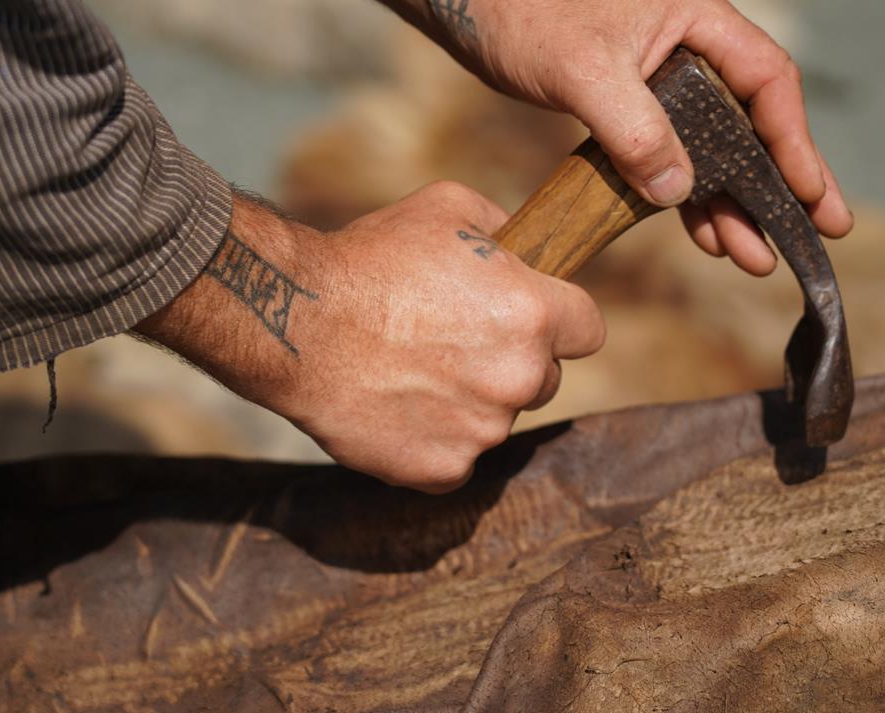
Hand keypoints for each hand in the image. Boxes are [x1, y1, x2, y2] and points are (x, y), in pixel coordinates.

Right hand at [136, 184, 604, 492]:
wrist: (295, 322)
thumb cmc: (369, 258)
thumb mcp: (447, 209)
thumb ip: (505, 230)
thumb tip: (526, 248)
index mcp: (534, 313)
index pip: (589, 331)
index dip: (562, 322)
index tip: (535, 319)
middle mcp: (520, 377)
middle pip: (546, 380)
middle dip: (513, 364)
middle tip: (457, 343)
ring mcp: (483, 430)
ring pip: (498, 420)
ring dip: (471, 402)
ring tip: (413, 371)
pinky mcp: (442, 470)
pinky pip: (456, 458)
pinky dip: (433, 440)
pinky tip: (397, 406)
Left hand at [391, 0, 852, 275]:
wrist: (471, 6)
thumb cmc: (526, 12)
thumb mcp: (584, 71)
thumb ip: (634, 128)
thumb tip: (677, 190)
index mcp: (697, 21)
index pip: (766, 83)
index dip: (794, 142)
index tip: (813, 195)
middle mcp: (689, 52)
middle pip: (752, 124)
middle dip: (780, 184)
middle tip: (817, 235)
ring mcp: (660, 85)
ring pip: (712, 150)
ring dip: (732, 204)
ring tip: (755, 258)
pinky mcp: (628, 110)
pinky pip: (672, 158)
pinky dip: (687, 199)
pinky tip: (705, 237)